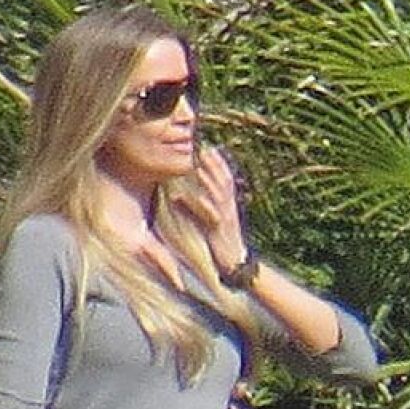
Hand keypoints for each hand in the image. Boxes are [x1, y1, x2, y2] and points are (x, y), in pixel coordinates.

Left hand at [172, 146, 248, 275]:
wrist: (234, 261)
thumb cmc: (220, 241)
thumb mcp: (208, 221)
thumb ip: (194, 207)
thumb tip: (175, 198)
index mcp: (227, 203)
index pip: (224, 178)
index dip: (217, 162)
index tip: (207, 147)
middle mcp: (228, 207)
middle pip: (222, 180)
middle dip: (214, 163)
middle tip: (203, 147)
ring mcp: (225, 217)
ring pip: (218, 195)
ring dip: (209, 179)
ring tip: (198, 165)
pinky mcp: (219, 230)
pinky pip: (212, 216)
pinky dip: (203, 206)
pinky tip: (196, 197)